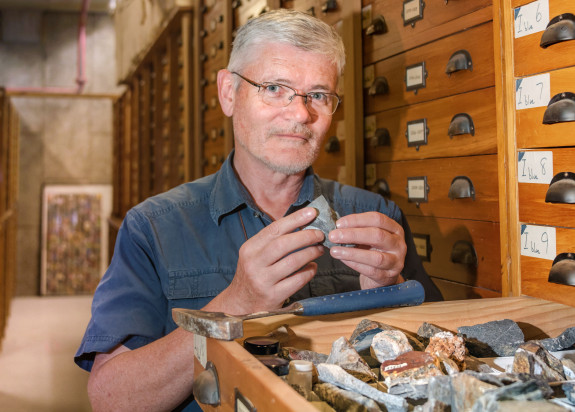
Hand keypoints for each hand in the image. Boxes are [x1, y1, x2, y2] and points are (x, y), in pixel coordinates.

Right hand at [205, 207, 324, 314]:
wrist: (241, 304)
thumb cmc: (254, 274)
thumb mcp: (255, 255)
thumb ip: (274, 241)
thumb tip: (302, 224)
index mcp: (249, 248)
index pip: (275, 229)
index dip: (295, 219)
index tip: (312, 212)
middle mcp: (254, 263)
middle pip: (284, 244)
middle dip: (306, 236)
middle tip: (320, 234)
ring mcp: (263, 281)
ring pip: (293, 261)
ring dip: (311, 253)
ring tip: (319, 249)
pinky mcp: (273, 296)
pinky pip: (297, 280)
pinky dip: (309, 271)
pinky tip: (313, 267)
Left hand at [328, 212, 405, 288]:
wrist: (383, 275)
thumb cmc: (374, 252)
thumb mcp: (369, 238)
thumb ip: (358, 231)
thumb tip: (337, 228)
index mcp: (395, 229)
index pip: (377, 219)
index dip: (357, 220)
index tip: (338, 224)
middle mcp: (398, 244)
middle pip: (377, 235)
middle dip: (352, 234)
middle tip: (333, 236)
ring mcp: (396, 261)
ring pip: (375, 257)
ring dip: (351, 253)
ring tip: (334, 251)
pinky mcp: (388, 276)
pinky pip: (370, 271)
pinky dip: (354, 264)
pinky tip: (342, 259)